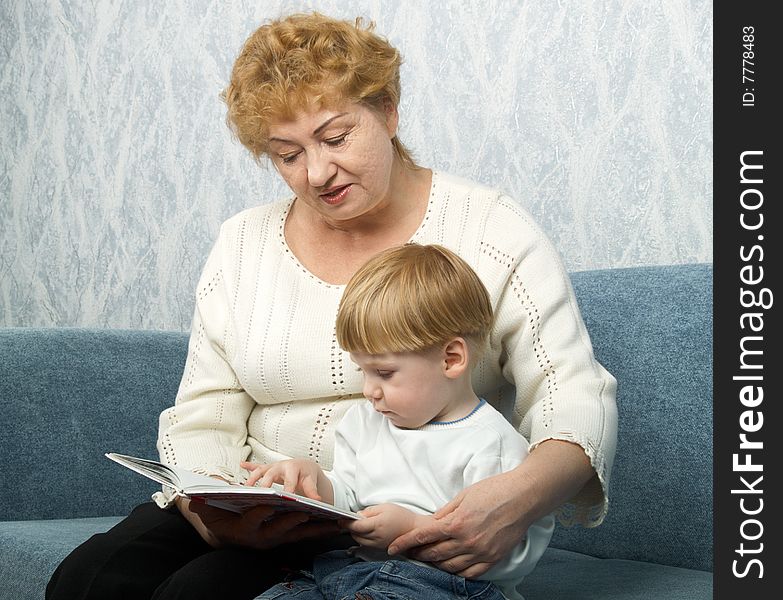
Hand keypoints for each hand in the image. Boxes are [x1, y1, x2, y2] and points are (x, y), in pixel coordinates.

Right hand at [177, 496, 338, 548]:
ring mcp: (275, 538)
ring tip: (332, 522)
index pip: (252, 520)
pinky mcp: (286, 536)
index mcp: (242, 529)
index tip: (269, 503)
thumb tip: (194, 496)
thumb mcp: (206, 508)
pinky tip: (334, 524)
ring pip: (296, 534)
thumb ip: (203, 502)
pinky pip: (304, 534)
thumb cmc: (216, 516)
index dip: (260, 512)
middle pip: (279, 530)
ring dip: (315, 529)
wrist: (224, 532)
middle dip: (292, 521)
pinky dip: (319, 529)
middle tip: (306, 513)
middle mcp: (260, 537)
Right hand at [241, 459, 329, 501]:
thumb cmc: (307, 475)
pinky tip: (242, 464)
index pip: (289, 481)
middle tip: (260, 494)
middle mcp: (281, 466)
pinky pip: (257, 466)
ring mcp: (273, 466)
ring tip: (246, 487)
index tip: (283, 499)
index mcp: (293, 469)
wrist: (305, 467)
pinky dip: (249, 466)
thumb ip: (312, 491)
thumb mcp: (311, 482)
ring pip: (261, 470)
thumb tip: (318, 501)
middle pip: (271, 473)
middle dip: (265, 483)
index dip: (286, 489)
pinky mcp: (268, 468)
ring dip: (252, 477)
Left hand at [344, 503, 431, 549]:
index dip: (346, 522)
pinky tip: (365, 531)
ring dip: (355, 533)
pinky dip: (362, 538)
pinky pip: (365, 544)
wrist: (415, 529)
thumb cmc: (402, 516)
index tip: (341, 518)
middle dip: (350, 527)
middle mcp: (377, 537)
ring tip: (358, 524)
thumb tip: (357, 515)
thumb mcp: (385, 507)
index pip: (356, 526)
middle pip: (355, 534)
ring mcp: (378, 545)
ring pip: (359, 540)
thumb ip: (369, 511)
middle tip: (348, 519)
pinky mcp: (380, 548)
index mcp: (378, 525)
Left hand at [386, 470, 530, 576]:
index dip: (404, 543)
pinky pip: (470, 573)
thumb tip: (431, 523)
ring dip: (436, 565)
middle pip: (433, 554)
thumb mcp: (463, 496)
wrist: (523, 497)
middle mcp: (466, 541)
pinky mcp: (493, 558)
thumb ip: (445, 512)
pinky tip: (452, 568)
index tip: (393, 547)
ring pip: (450, 567)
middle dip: (417, 554)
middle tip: (409, 553)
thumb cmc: (494, 490)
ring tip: (428, 560)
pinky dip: (458, 573)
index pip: (422, 537)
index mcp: (456, 523)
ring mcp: (480, 552)